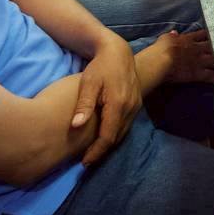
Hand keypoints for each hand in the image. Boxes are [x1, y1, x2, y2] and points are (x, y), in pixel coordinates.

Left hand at [71, 37, 141, 166]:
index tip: (84, 162)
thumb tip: (76, 126)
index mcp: (118, 104)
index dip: (96, 152)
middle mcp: (130, 108)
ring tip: (93, 152)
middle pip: (117, 138)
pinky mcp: (137, 104)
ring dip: (109, 144)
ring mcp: (136, 106)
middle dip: (102, 151)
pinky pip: (126, 125)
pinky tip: (104, 137)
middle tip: (86, 161)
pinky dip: (115, 134)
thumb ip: (84, 104)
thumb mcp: (88, 82)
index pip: (108, 136)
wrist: (119, 52)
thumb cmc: (100, 66)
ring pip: (123, 132)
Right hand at [160, 28, 213, 84]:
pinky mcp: (199, 73)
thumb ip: (171, 36)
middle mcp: (197, 48)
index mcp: (188, 39)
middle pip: (212, 46)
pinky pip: (211, 76)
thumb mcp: (164, 38)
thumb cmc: (160, 49)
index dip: (209, 35)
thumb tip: (174, 32)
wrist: (162, 60)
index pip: (202, 34)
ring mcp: (199, 61)